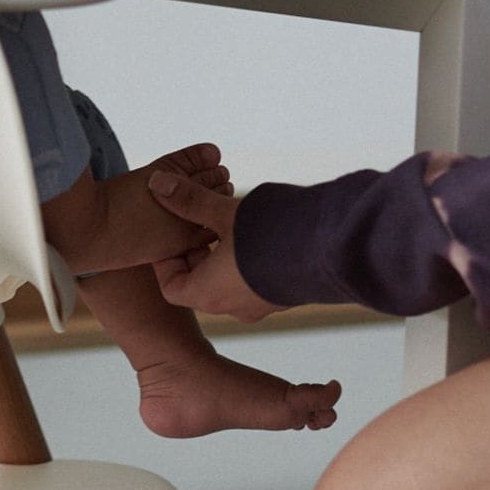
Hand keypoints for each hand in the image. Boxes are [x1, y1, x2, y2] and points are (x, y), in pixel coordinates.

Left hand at [147, 166, 279, 322]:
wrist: (332, 250)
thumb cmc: (270, 233)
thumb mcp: (224, 212)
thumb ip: (190, 200)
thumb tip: (157, 182)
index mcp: (208, 293)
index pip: (171, 288)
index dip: (165, 262)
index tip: (172, 236)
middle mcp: (232, 307)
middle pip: (199, 285)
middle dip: (196, 254)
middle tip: (198, 224)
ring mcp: (261, 304)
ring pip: (229, 283)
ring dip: (223, 257)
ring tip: (229, 224)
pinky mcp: (284, 296)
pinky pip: (254, 283)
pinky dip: (247, 263)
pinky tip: (259, 234)